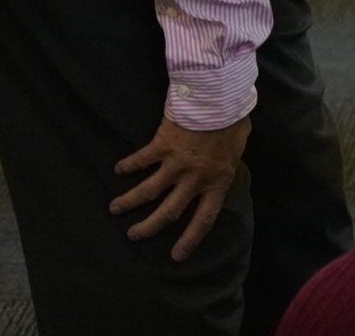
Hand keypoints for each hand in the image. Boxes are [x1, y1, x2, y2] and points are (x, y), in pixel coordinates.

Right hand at [111, 115, 250, 260]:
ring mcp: (176, 164)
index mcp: (218, 181)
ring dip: (130, 201)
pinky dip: (128, 166)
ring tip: (115, 209)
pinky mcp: (161, 147)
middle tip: (134, 236)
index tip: (177, 256)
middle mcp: (195, 178)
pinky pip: (141, 160)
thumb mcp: (239, 146)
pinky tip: (119, 170)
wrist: (219, 98)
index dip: (190, 239)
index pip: (204, 218)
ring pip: (148, 191)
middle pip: (169, 212)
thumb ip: (228, 160)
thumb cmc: (234, 120)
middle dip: (150, 227)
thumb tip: (223, 162)